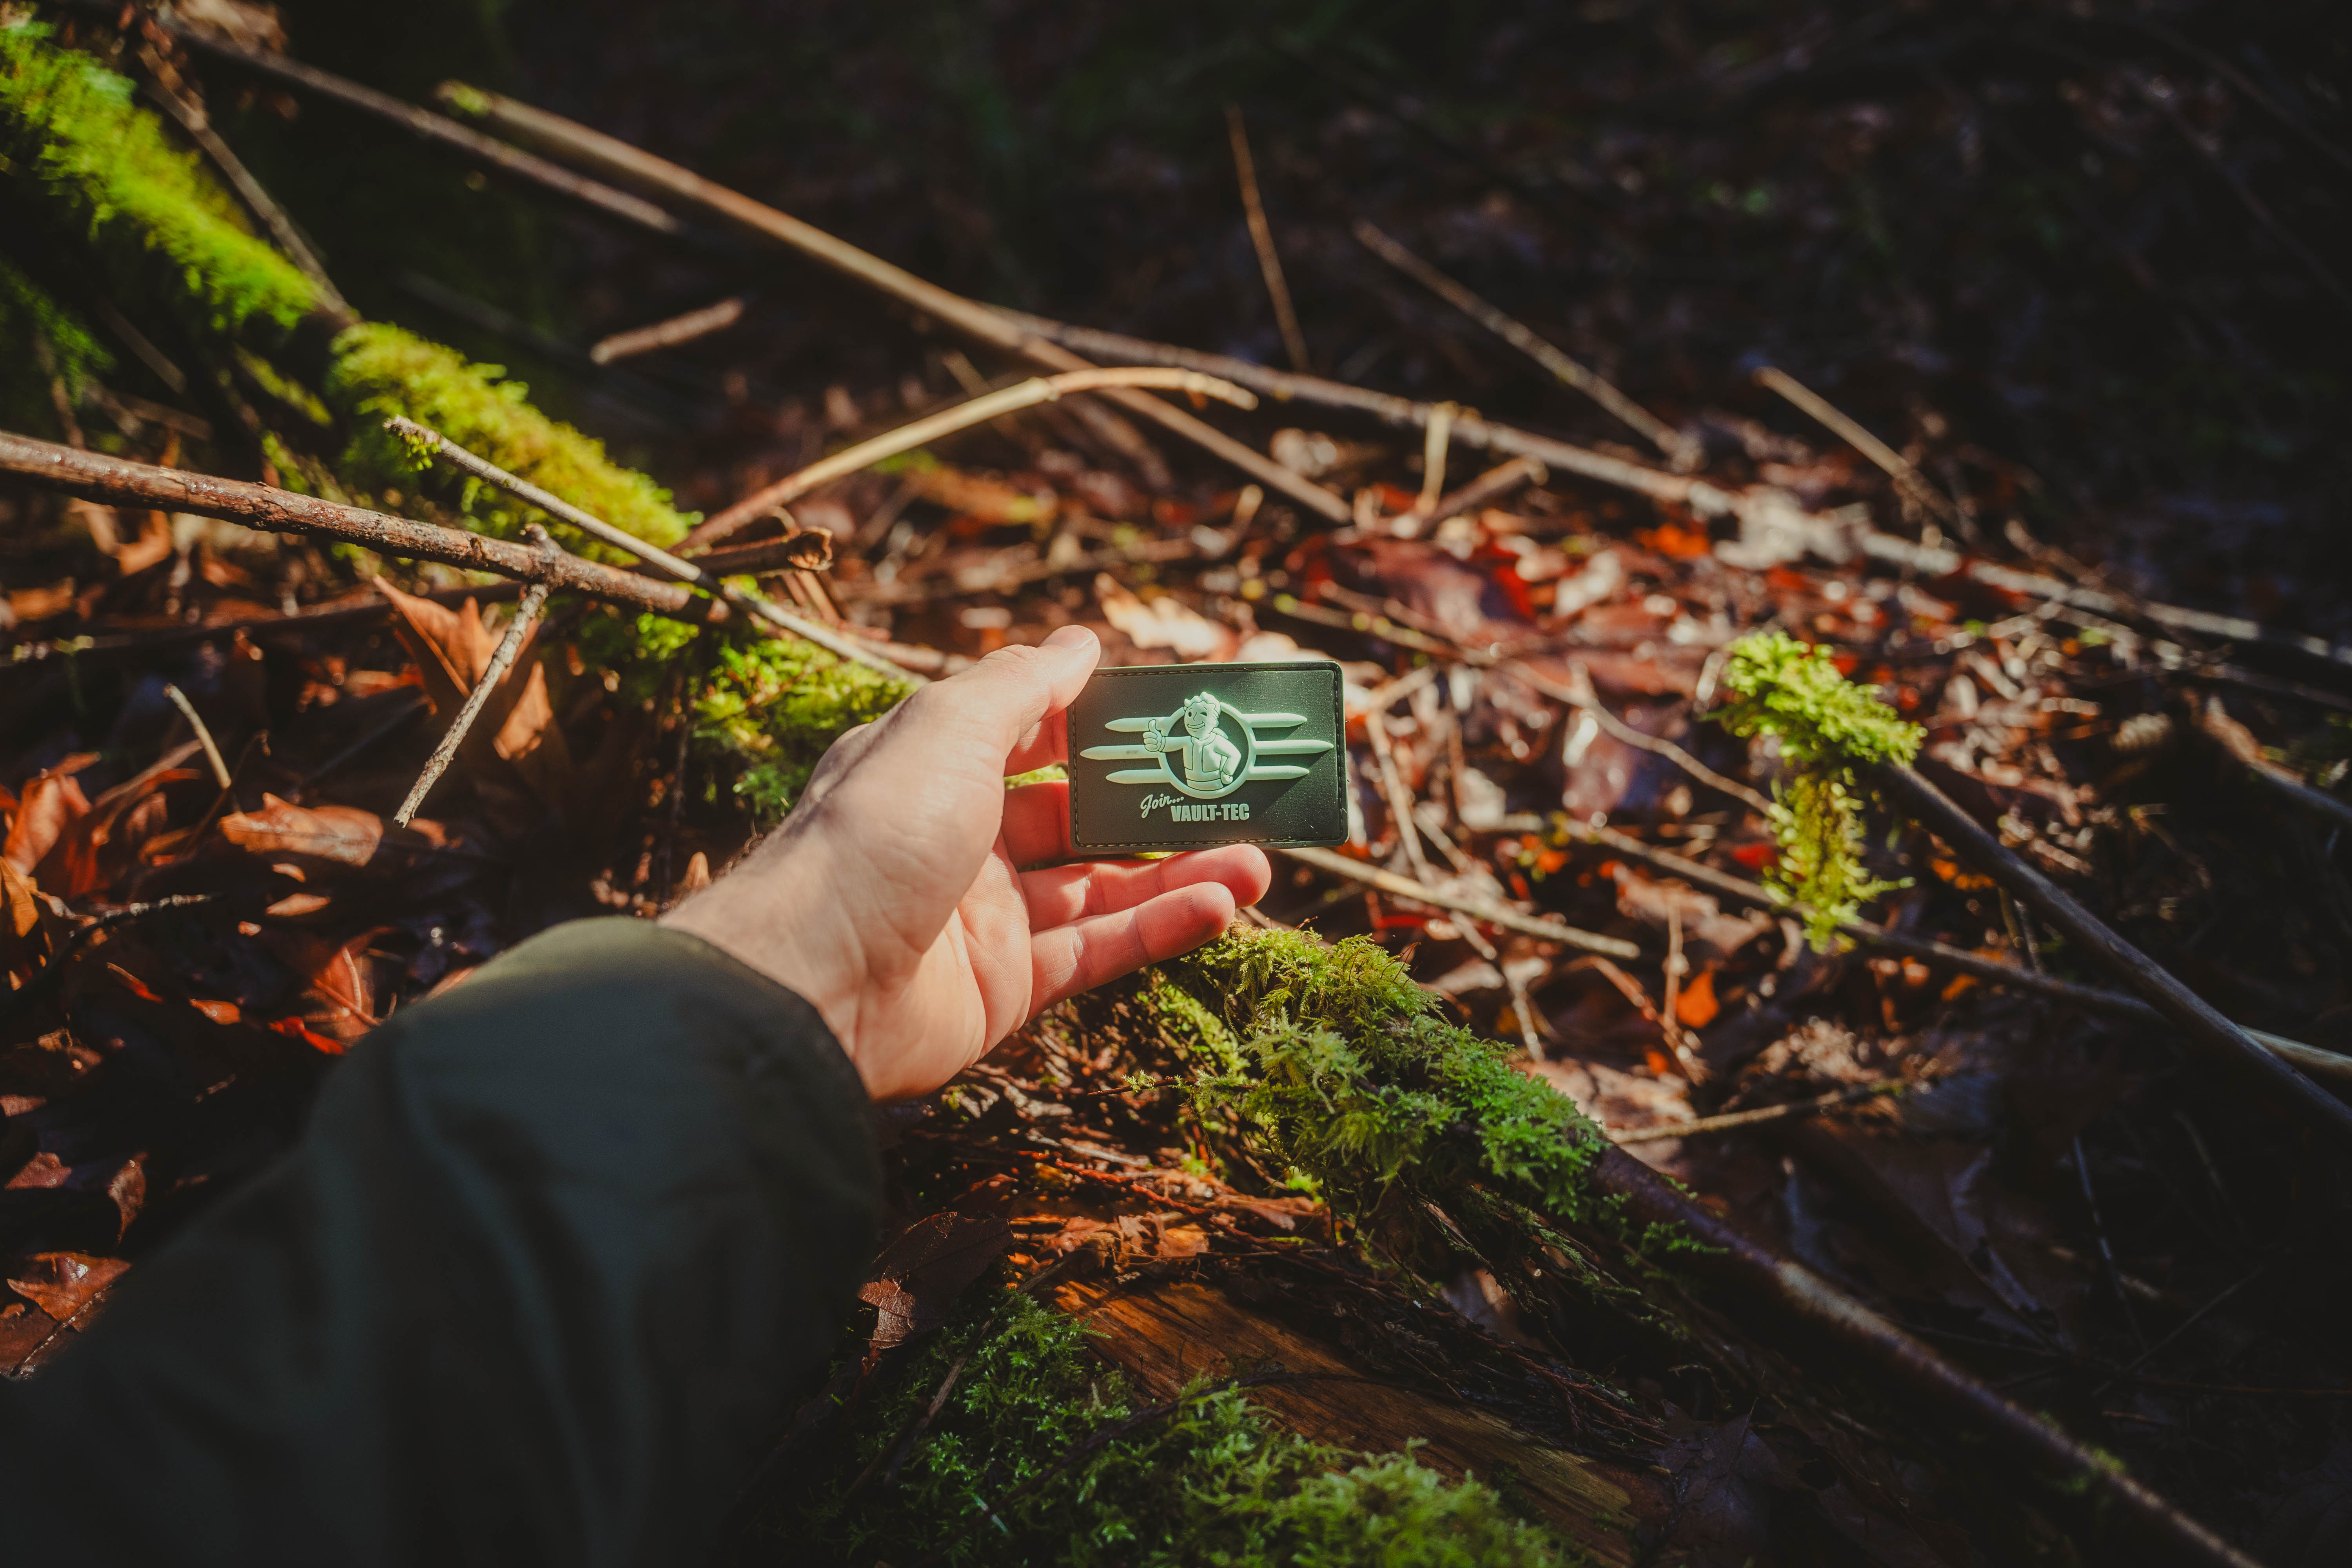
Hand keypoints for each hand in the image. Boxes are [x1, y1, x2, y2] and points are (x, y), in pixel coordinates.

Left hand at [662, 626, 1270, 1100]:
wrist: (812, 974)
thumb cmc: (874, 831)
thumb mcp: (948, 726)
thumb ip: (1021, 686)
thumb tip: (1080, 641)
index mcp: (935, 770)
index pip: (1030, 738)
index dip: (1098, 725)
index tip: (1172, 716)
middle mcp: (960, 841)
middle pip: (1077, 818)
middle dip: (1156, 807)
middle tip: (1233, 792)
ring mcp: (984, 919)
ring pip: (1100, 890)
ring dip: (1180, 873)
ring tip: (1258, 863)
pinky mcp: (1004, 989)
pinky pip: (1095, 952)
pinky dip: (1158, 929)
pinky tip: (1220, 905)